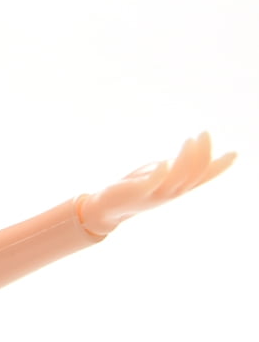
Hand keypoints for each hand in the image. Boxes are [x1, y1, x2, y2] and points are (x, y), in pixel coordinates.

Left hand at [79, 132, 235, 235]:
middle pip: (194, 174)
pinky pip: (152, 184)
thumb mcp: (161, 174)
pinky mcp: (138, 192)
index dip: (219, 167)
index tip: (234, 153)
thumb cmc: (136, 188)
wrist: (108, 207)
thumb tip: (192, 151)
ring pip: (178, 177)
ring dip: (186, 158)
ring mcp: (156, 193)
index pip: (203, 177)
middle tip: (205, 133)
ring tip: (190, 140)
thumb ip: (177, 166)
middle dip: (202, 153)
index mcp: (178, 187)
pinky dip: (160, 174)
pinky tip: (164, 163)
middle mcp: (171, 192)